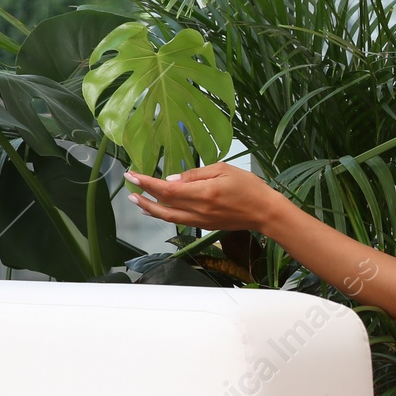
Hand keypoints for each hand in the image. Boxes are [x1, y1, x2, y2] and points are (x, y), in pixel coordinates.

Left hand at [123, 162, 287, 233]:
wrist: (266, 212)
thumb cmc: (249, 187)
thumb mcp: (223, 170)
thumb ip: (196, 174)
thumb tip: (172, 179)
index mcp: (203, 193)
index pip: (167, 189)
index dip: (147, 183)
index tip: (133, 175)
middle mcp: (199, 209)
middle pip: (163, 205)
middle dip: (144, 196)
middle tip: (129, 187)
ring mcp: (201, 220)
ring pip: (169, 217)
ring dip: (150, 209)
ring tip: (137, 201)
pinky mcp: (206, 225)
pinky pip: (179, 221)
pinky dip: (165, 215)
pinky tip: (157, 211)